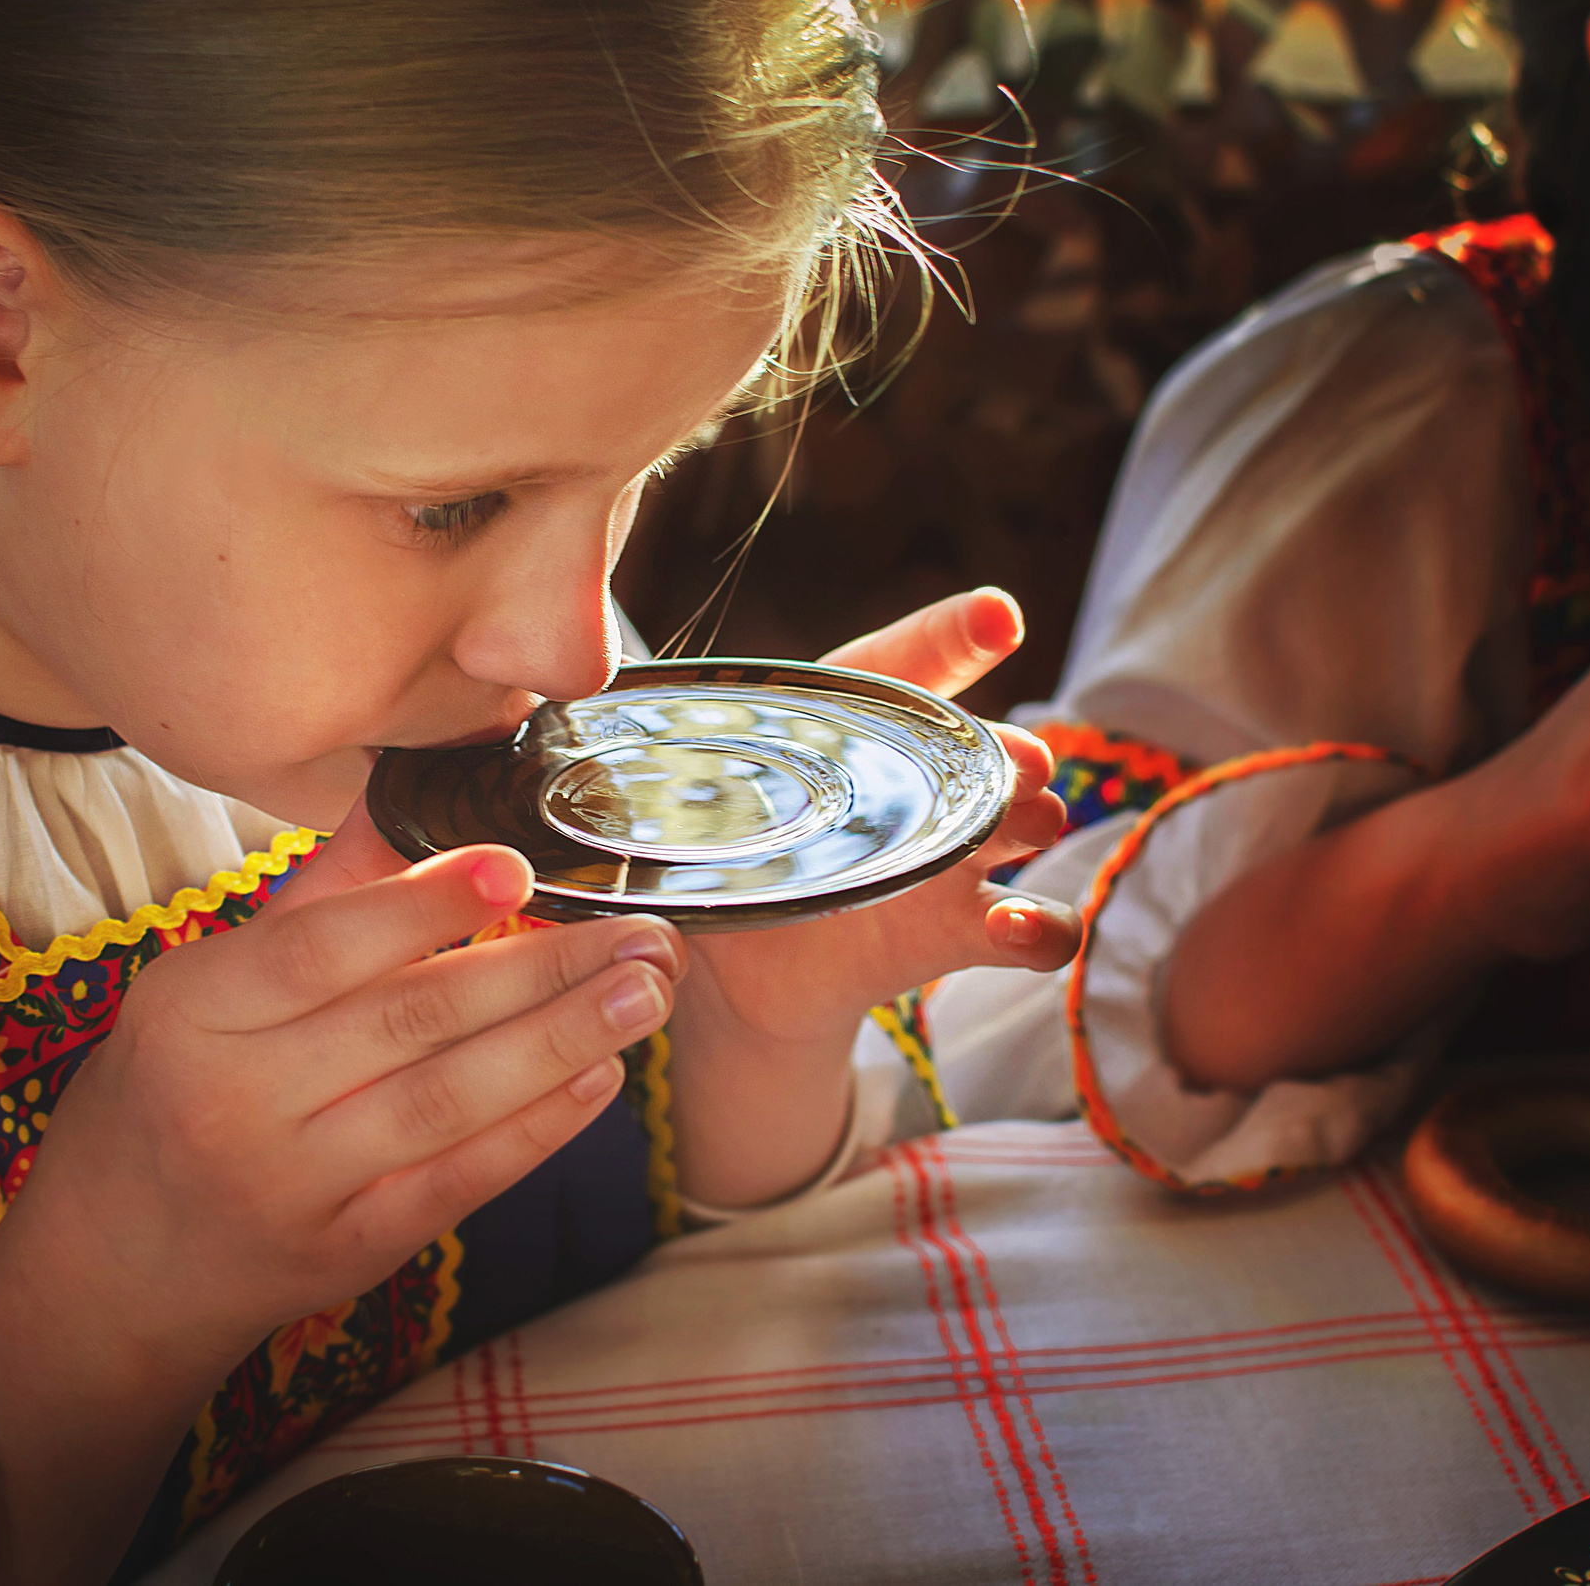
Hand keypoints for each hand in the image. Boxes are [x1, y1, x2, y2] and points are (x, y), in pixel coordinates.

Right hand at [0, 812, 684, 1582]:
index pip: (322, 948)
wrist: (108, 1270)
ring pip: (449, 1100)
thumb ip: (316, 897)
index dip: (424, 904)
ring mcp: (294, 1184)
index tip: (519, 865)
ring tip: (646, 992)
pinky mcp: (344, 1252)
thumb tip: (410, 789)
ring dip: (562, 1042)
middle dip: (542, 970)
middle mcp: (238, 1097)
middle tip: (642, 931)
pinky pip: (456, 1182)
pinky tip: (598, 1078)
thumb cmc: (167, 1093)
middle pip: (411, 1021)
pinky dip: (535, 1129)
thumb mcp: (200, 986)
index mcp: (194, 1009)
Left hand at [689, 588, 1081, 1041]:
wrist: (737, 969)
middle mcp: (919, 782)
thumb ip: (644, 779)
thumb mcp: (685, 806)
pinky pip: (1029, 931)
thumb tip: (546, 739)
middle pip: (983, 748)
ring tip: (1030, 824)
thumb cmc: (723, 854)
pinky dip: (1042, 929)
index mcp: (856, 724)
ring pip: (1023, 823)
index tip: (996, 619)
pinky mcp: (958, 933)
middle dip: (1007, 747)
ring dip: (1032, 820)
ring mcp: (948, 858)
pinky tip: (1023, 927)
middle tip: (1014, 757)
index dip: (956, 635)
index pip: (914, 661)